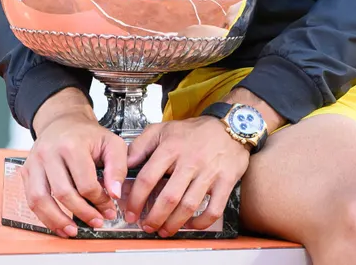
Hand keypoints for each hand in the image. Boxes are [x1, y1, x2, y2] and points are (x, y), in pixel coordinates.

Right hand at [22, 96, 127, 237]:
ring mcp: (34, 162)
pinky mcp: (26, 171)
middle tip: (96, 222)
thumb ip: (117, 168)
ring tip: (72, 231)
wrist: (63, 121)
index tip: (109, 209)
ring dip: (57, 220)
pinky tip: (58, 224)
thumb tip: (115, 194)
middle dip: (82, 212)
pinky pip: (31, 199)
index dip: (99, 200)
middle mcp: (49, 153)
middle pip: (63, 193)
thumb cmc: (88, 135)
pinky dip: (44, 216)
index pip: (85, 183)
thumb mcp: (112, 143)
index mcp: (72, 145)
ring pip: (40, 199)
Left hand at [125, 117, 250, 236]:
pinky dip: (201, 222)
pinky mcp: (227, 180)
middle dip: (154, 218)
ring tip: (164, 230)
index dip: (136, 201)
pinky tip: (190, 224)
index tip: (131, 213)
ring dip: (173, 224)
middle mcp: (191, 161)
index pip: (147, 179)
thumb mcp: (164, 129)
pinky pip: (214, 209)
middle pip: (168, 198)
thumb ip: (140, 145)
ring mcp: (210, 172)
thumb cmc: (195, 131)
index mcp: (172, 148)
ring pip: (189, 206)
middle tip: (147, 227)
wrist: (231, 125)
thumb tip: (125, 164)